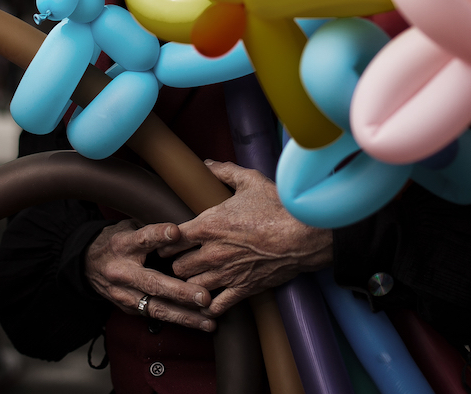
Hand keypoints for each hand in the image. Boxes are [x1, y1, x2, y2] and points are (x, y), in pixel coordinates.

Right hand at [85, 219, 215, 331]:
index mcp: (122, 245)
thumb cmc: (116, 243)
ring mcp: (124, 293)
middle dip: (180, 292)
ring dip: (184, 316)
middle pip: (153, 283)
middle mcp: (122, 271)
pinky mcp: (128, 308)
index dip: (158, 235)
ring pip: (156, 307)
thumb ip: (151, 231)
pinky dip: (178, 319)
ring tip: (208, 321)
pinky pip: (155, 315)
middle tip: (204, 296)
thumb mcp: (127, 228)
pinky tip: (198, 322)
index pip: (142, 239)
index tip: (176, 232)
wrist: (86, 265)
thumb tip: (183, 229)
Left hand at [163, 160, 331, 315]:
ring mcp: (227, 274)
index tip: (168, 242)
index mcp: (209, 226)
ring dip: (190, 284)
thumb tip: (207, 164)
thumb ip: (224, 172)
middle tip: (181, 260)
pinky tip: (208, 299)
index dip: (166, 241)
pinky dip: (209, 305)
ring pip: (192, 287)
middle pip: (178, 267)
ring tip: (193, 279)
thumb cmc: (277, 207)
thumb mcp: (250, 181)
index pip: (172, 239)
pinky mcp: (243, 289)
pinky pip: (216, 306)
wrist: (304, 235)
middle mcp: (213, 253)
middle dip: (177, 263)